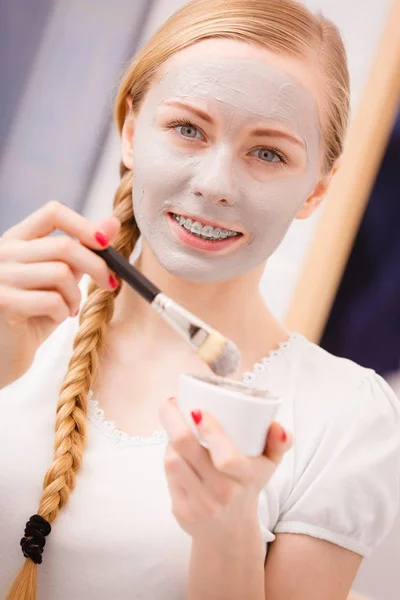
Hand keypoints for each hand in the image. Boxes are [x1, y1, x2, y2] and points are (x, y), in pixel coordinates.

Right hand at [0, 201, 120, 387]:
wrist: (3, 353)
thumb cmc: (32, 315)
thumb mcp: (58, 279)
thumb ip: (81, 251)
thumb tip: (112, 222)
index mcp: (16, 239)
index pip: (53, 212)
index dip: (85, 225)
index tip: (105, 244)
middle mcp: (3, 252)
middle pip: (64, 246)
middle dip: (97, 266)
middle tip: (109, 283)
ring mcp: (0, 277)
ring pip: (61, 273)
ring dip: (76, 295)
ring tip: (71, 307)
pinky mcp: (3, 302)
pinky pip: (52, 300)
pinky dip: (64, 312)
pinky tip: (58, 318)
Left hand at [159, 397, 291, 538]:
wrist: (229, 532)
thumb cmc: (247, 486)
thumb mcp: (269, 465)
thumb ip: (279, 442)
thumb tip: (277, 427)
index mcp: (247, 478)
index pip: (227, 458)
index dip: (209, 431)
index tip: (198, 410)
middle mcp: (223, 493)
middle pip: (186, 448)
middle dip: (173, 420)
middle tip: (170, 403)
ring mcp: (200, 504)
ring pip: (173, 460)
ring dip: (170, 439)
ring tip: (175, 427)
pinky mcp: (181, 511)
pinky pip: (168, 475)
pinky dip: (169, 457)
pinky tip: (175, 451)